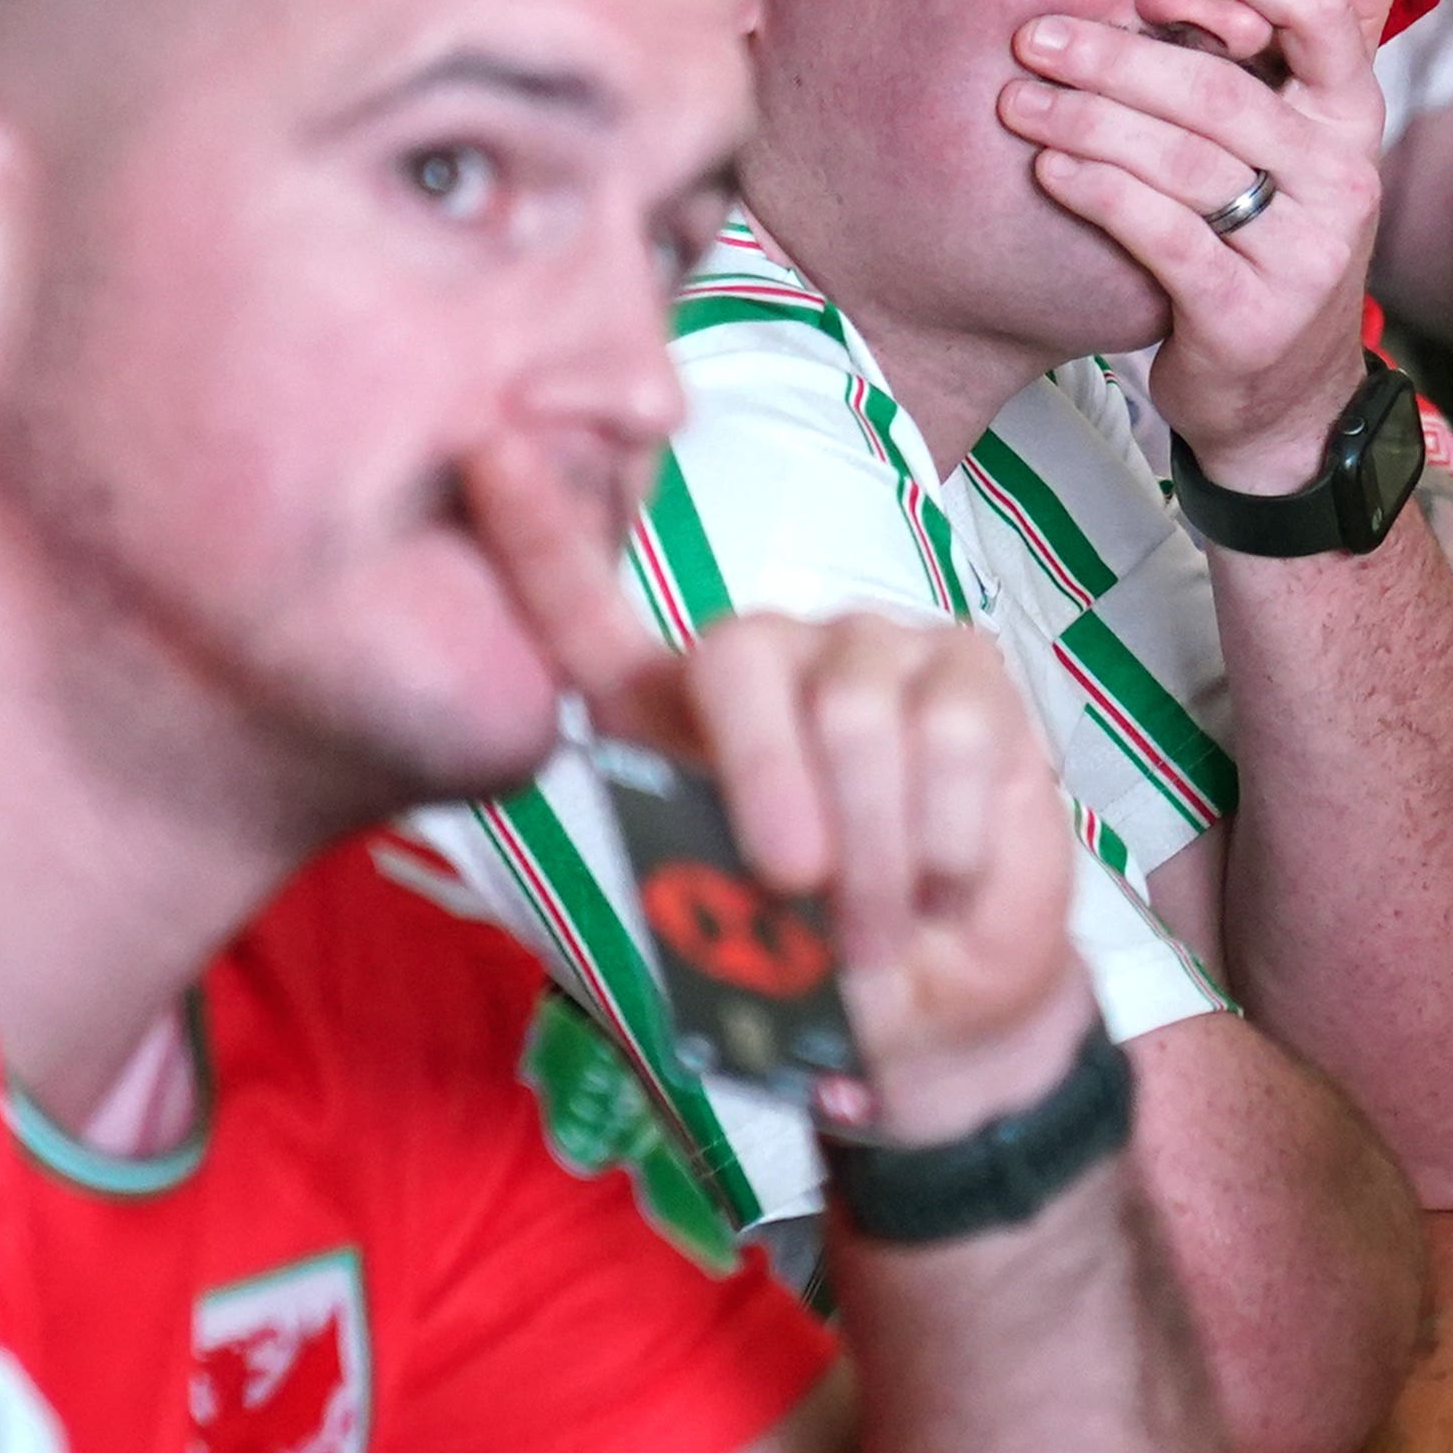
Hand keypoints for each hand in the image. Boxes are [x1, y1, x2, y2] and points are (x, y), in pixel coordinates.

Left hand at [462, 439, 1091, 1142]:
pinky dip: (943, 829)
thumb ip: (680, 870)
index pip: (585, 613)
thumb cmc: (805, 970)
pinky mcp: (967, 669)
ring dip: (871, 843)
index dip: (540, 533)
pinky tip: (941, 883)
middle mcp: (765, 659)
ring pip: (855, 704)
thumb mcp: (714, 936)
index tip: (486, 447)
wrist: (938, 1005)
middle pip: (741, 654)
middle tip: (794, 887)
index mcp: (671, 717)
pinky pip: (951, 726)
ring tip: (877, 929)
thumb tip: (677, 840)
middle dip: (764, 776)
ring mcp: (871, 650)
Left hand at [993, 0, 1395, 492]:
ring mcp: (1305, 251)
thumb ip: (1332, 24)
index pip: (1323, 13)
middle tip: (1035, 36)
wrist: (1282, 390)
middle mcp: (1345, 177)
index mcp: (1355, 115)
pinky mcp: (1252, 315)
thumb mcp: (1314, 130)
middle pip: (1224, 90)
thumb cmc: (1276, 231)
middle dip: (1117, 55)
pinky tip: (1050, 170)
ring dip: (1087, 122)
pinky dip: (1099, 195)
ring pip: (1184, 162)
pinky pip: (1163, 235)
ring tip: (1018, 102)